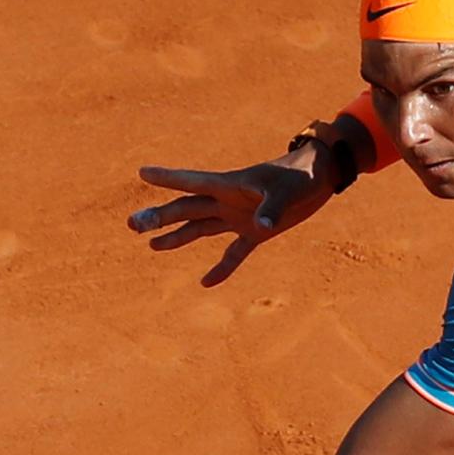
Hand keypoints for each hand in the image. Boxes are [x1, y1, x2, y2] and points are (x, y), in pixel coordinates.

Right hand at [128, 132, 339, 286]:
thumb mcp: (286, 190)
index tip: (142, 172)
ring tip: (152, 246)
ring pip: (200, 228)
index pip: (191, 182)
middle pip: (186, 209)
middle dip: (159, 217)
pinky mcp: (255, 232)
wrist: (320, 178)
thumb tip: (260, 225)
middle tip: (132, 224)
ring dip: (177, 237)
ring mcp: (239, 216)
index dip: (167, 178)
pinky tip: (206, 283)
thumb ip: (271, 207)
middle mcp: (228, 201)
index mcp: (229, 185)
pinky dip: (222, 267)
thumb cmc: (302, 177)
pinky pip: (233, 253)